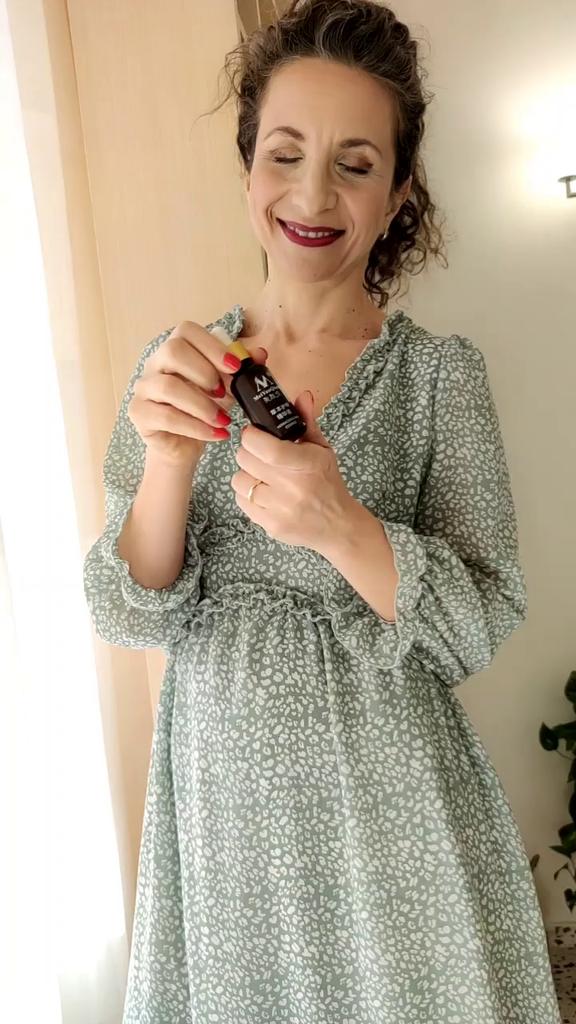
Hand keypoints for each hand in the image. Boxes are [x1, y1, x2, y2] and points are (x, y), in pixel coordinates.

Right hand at [128, 319, 266, 468]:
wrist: (184, 446)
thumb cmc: (204, 410)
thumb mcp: (228, 388)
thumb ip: (242, 369)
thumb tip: (260, 354)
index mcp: (175, 349)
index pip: (186, 330)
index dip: (212, 346)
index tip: (235, 366)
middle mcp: (155, 364)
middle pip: (172, 350)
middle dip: (204, 372)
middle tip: (223, 393)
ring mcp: (143, 388)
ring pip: (168, 387)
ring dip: (202, 405)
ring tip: (224, 420)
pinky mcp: (139, 414)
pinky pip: (166, 417)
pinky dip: (196, 427)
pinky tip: (216, 434)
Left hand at [231, 390, 355, 553]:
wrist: (338, 526)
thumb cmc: (328, 484)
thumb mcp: (322, 450)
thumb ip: (307, 422)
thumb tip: (301, 395)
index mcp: (306, 465)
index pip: (264, 448)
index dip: (251, 436)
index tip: (254, 433)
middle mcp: (292, 488)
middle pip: (245, 459)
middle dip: (249, 452)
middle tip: (261, 454)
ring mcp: (279, 509)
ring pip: (239, 480)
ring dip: (248, 474)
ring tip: (264, 475)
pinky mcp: (269, 526)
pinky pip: (241, 500)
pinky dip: (248, 494)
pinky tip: (265, 493)